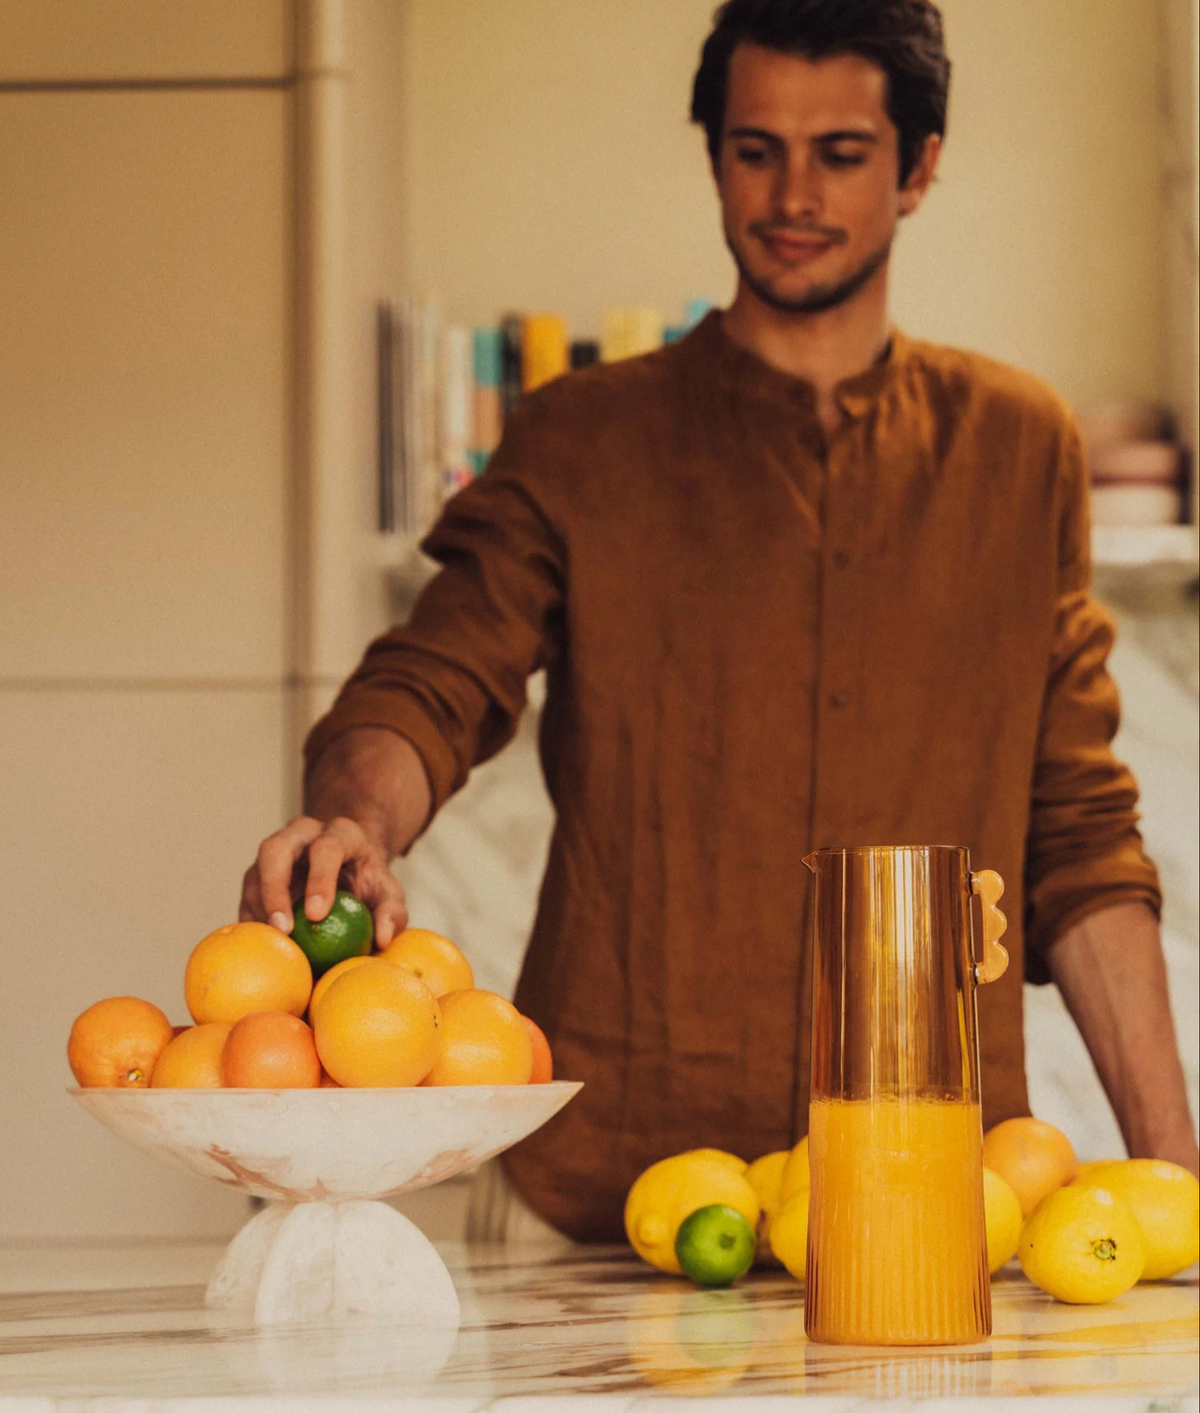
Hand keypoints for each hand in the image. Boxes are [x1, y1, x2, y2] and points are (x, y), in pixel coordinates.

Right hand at [239, 815, 409, 949]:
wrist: (347, 869)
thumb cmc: (369, 883)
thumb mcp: (388, 895)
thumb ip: (393, 913)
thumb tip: (382, 939)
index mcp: (339, 834)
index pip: (326, 847)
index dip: (319, 879)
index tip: (318, 915)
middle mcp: (301, 834)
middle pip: (276, 849)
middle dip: (275, 888)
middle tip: (283, 929)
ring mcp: (275, 853)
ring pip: (255, 872)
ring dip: (259, 909)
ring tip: (270, 943)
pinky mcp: (257, 875)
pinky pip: (247, 896)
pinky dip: (251, 920)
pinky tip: (260, 946)